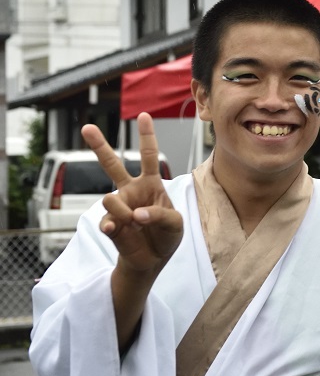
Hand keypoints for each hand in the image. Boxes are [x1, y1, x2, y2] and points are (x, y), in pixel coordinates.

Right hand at [82, 113, 182, 277]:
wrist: (152, 260)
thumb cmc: (167, 236)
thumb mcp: (175, 224)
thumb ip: (160, 216)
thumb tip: (135, 215)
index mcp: (151, 184)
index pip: (149, 156)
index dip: (147, 136)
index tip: (143, 115)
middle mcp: (131, 191)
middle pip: (112, 164)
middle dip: (99, 146)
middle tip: (87, 128)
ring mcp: (119, 206)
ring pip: (111, 198)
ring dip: (124, 212)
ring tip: (134, 223)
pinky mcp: (110, 223)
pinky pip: (107, 220)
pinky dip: (113, 225)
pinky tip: (114, 229)